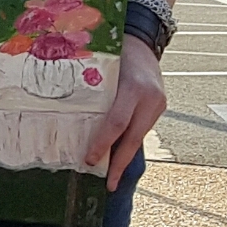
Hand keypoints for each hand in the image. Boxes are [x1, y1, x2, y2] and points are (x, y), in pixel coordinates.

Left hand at [86, 32, 165, 188]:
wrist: (142, 42)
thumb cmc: (115, 52)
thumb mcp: (103, 69)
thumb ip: (92, 92)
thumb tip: (67, 119)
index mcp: (134, 88)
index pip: (116, 123)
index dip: (103, 143)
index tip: (89, 159)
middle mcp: (150, 99)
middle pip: (132, 138)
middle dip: (119, 164)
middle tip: (109, 185)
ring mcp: (158, 104)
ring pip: (138, 136)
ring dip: (124, 156)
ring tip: (111, 176)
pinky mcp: (159, 107)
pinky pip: (141, 129)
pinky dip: (129, 143)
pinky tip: (117, 156)